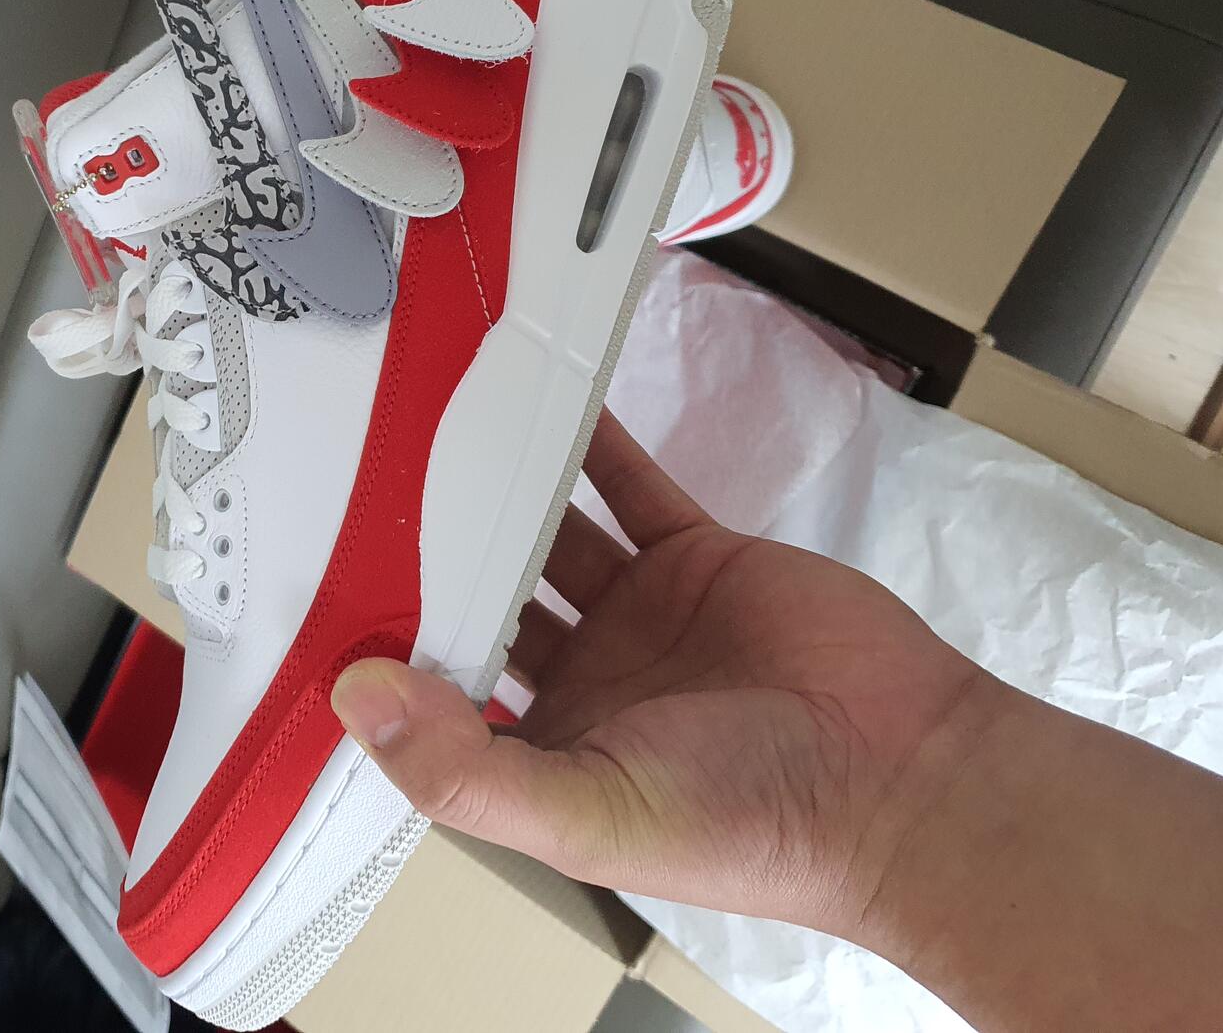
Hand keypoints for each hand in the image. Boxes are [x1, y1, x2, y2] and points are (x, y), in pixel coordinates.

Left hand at [330, 411, 997, 941]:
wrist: (903, 776)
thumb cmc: (744, 820)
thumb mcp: (585, 817)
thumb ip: (463, 766)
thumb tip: (355, 697)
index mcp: (546, 750)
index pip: (442, 695)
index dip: (388, 649)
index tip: (319, 590)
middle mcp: (582, 680)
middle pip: (486, 601)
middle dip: (433, 556)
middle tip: (360, 488)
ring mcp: (638, 613)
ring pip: (548, 536)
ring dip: (499, 493)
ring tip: (433, 434)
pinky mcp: (692, 555)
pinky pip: (626, 488)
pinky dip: (587, 447)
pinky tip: (539, 403)